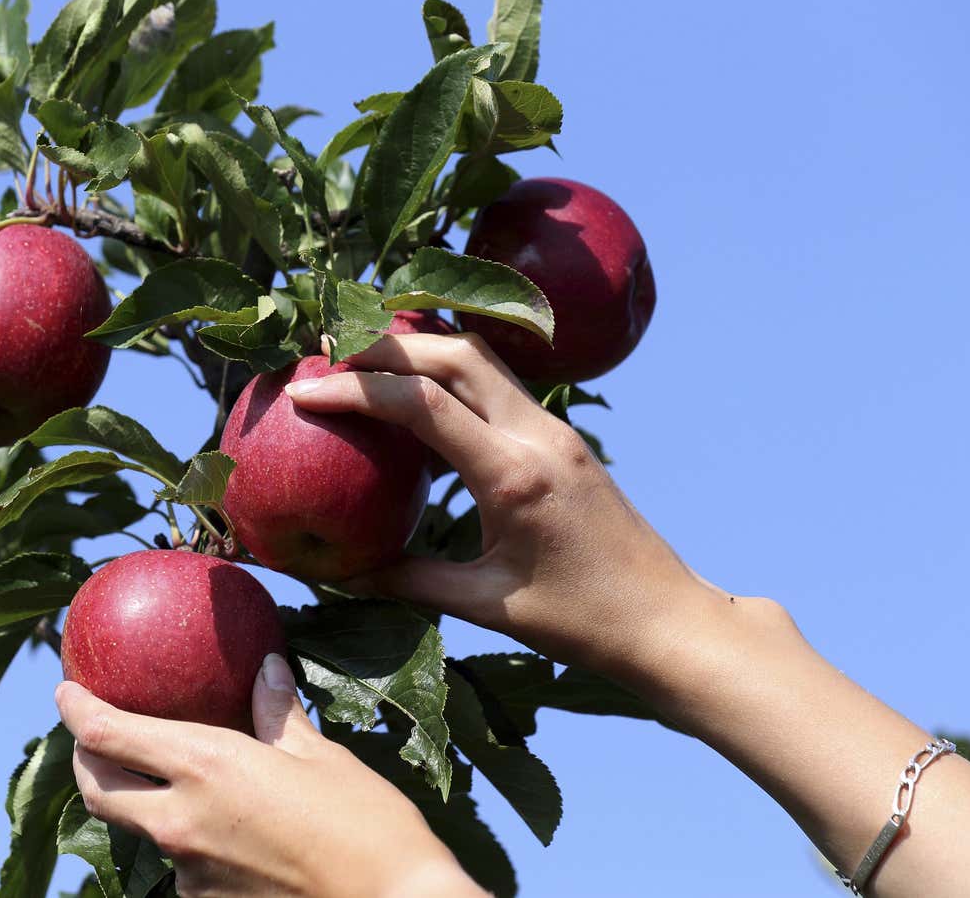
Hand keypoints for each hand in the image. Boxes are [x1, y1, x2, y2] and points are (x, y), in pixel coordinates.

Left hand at [55, 654, 483, 897]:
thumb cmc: (366, 826)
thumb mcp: (322, 757)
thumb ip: (279, 713)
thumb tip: (265, 667)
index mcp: (206, 768)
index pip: (108, 735)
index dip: (76, 710)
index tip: (65, 689)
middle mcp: (182, 822)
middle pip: (99, 790)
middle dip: (86, 759)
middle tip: (92, 736)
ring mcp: (191, 873)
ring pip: (142, 831)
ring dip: (145, 803)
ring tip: (178, 781)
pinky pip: (183, 865)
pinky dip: (189, 839)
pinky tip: (228, 829)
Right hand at [285, 333, 723, 681]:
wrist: (666, 619)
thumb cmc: (580, 623)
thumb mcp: (484, 606)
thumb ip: (407, 581)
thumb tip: (337, 573)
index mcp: (515, 476)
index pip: (425, 404)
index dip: (357, 389)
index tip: (303, 392)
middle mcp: (538, 437)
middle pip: (454, 353)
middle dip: (386, 346)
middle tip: (326, 356)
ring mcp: (556, 431)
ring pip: (482, 359)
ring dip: (421, 351)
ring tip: (363, 363)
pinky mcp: (563, 439)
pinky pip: (498, 387)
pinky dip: (450, 377)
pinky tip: (416, 399)